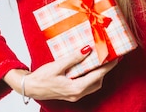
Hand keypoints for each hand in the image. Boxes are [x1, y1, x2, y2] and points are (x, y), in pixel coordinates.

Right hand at [4, 46, 118, 101]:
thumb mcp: (57, 66)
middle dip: (105, 70)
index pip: (97, 75)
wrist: (28, 87)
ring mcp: (74, 95)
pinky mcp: (71, 93)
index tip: (116, 58)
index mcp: (75, 88)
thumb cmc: (41, 77)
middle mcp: (77, 94)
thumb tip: (88, 50)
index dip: (108, 66)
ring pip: (93, 85)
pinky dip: (91, 76)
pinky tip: (89, 67)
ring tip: (102, 61)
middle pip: (98, 81)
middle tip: (111, 57)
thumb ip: (73, 58)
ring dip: (98, 74)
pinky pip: (86, 85)